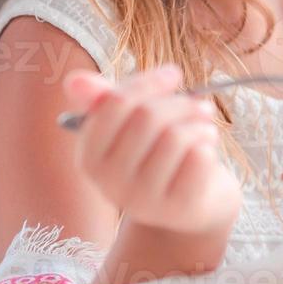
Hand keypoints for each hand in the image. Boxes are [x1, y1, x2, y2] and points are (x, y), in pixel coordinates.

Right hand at [62, 65, 241, 235]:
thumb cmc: (158, 152)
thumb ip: (105, 100)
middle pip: (148, 116)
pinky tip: (207, 150)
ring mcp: (141, 200)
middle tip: (201, 106)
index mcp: (90, 156)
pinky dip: (209, 146)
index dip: (149, 82)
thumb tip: (73, 81)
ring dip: (200, 125)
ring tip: (205, 129)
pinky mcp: (175, 209)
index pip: (115, 103)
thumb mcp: (130, 124)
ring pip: (175, 136)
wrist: (189, 202)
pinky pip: (198, 158)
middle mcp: (109, 182)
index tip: (174, 74)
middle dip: (182, 104)